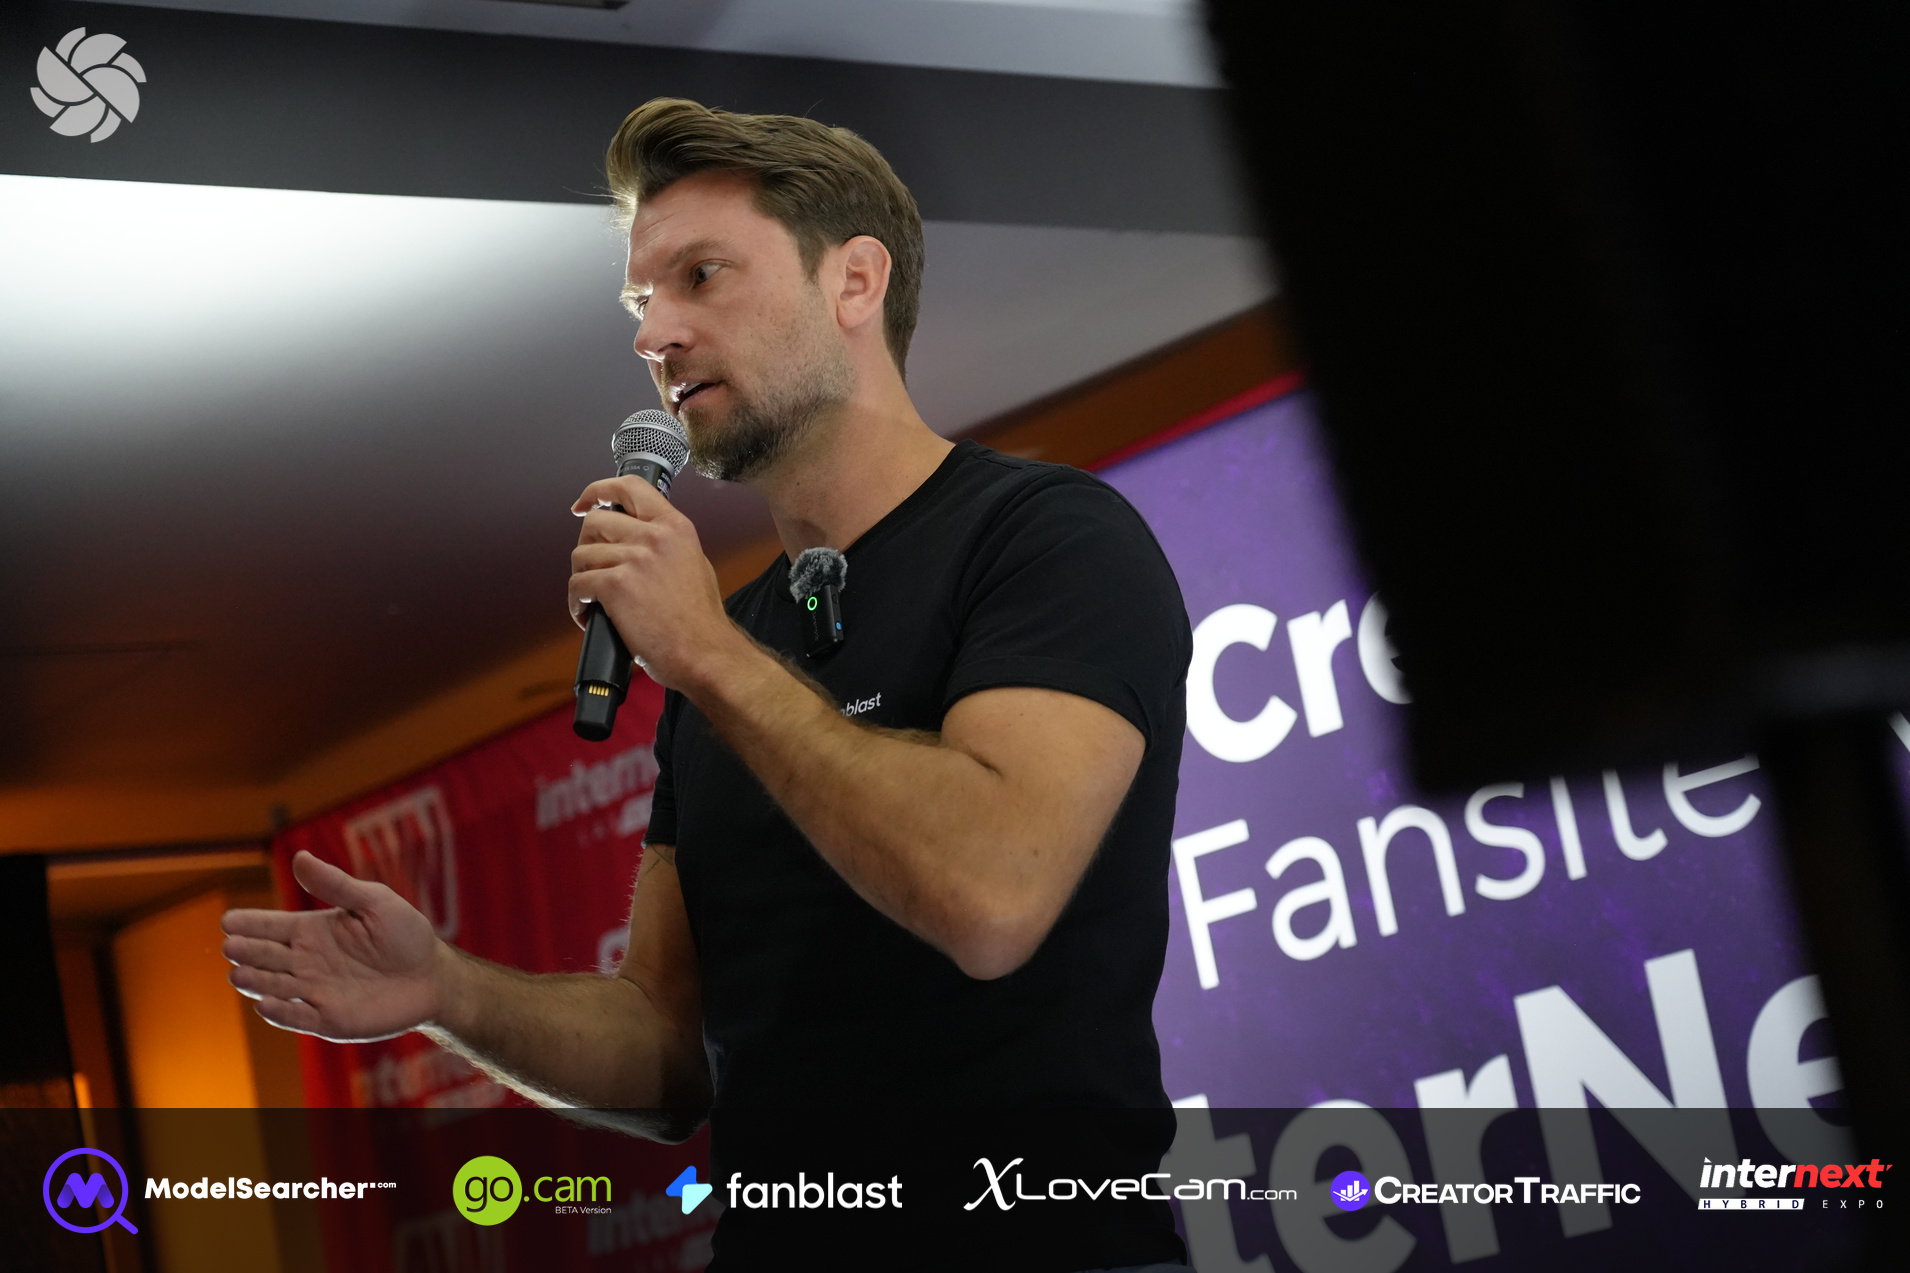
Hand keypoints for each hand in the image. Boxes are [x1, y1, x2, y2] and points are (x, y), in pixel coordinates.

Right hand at [221, 850, 445, 1042]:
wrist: (432, 975)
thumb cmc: (404, 934)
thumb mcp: (374, 901)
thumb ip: (336, 885)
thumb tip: (300, 856)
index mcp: (312, 931)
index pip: (272, 927)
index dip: (250, 924)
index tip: (229, 921)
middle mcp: (306, 962)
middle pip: (267, 957)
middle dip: (248, 952)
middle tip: (232, 947)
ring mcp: (315, 992)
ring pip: (276, 988)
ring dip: (257, 982)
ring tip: (239, 974)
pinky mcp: (329, 1020)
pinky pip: (299, 1018)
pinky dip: (281, 1013)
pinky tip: (265, 1006)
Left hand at [568, 475, 738, 690]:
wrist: (704, 653)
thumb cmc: (701, 621)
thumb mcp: (695, 563)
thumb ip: (667, 544)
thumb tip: (638, 538)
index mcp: (675, 527)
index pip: (630, 488)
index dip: (599, 491)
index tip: (584, 504)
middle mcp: (655, 537)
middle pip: (595, 522)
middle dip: (587, 546)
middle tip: (593, 568)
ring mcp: (635, 559)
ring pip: (582, 555)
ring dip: (583, 579)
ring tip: (595, 601)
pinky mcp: (616, 586)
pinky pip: (578, 584)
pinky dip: (578, 604)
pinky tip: (590, 617)